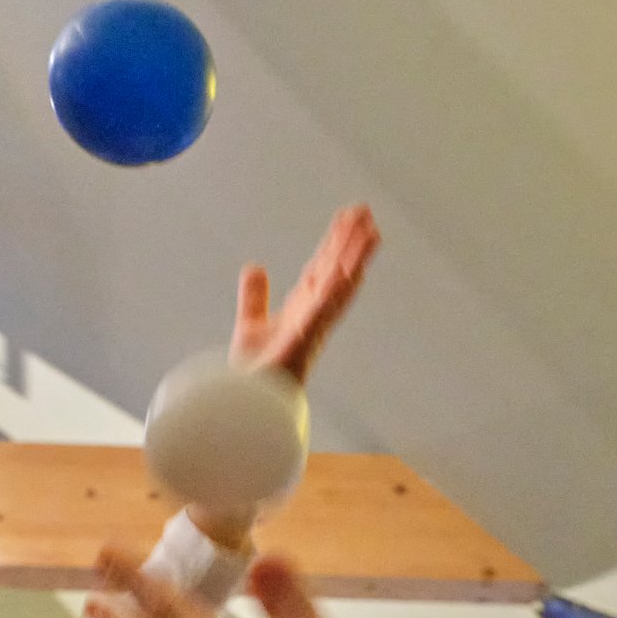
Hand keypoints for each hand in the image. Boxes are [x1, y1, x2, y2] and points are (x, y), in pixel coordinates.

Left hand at [229, 205, 379, 390]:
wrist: (246, 405)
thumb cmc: (254, 374)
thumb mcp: (251, 324)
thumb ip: (254, 296)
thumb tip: (255, 267)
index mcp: (302, 309)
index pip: (321, 268)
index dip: (334, 242)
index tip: (346, 218)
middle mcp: (313, 316)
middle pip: (335, 270)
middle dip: (350, 241)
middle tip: (365, 212)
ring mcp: (312, 328)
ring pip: (339, 286)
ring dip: (354, 259)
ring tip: (370, 232)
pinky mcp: (304, 341)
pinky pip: (324, 312)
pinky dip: (337, 291)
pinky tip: (348, 269)